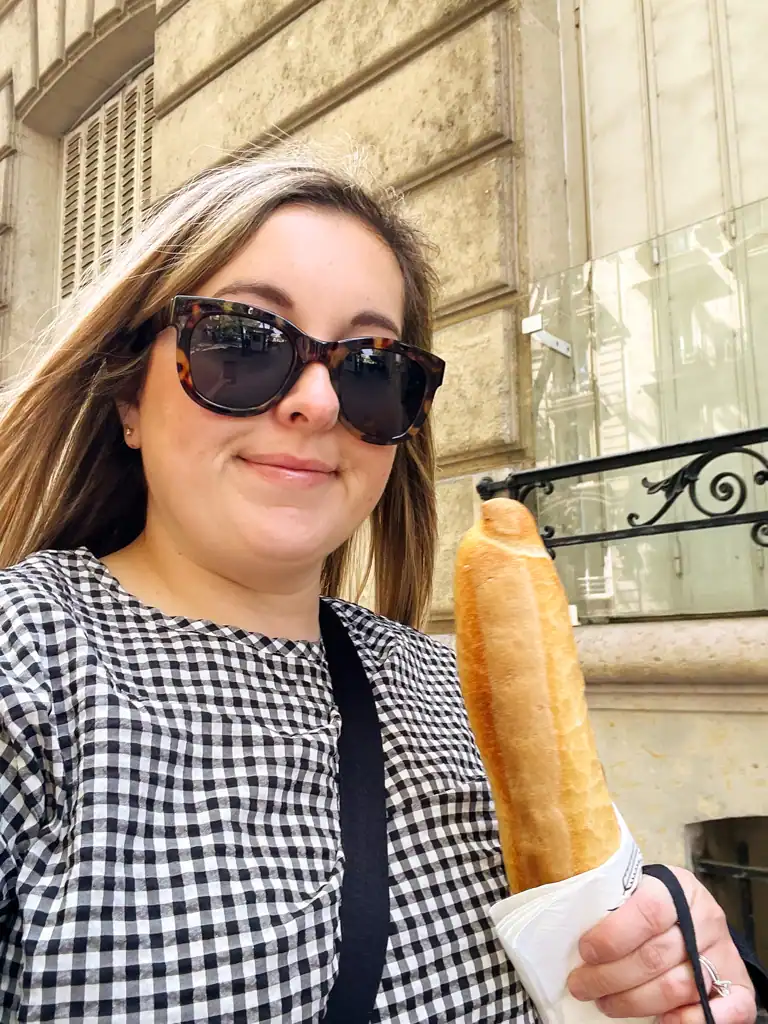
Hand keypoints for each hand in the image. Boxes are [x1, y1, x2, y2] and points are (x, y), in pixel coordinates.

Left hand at [567, 866, 755, 1023]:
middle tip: (581, 985)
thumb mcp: (637, 891)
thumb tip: (572, 937)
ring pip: (677, 986)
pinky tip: (663, 1021)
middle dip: (610, 977)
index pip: (648, 910)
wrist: (696, 916)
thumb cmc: (654, 905)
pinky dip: (692, 1020)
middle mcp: (705, 919)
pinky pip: (728, 1009)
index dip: (613, 936)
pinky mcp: (739, 983)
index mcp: (676, 888)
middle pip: (655, 956)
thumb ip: (615, 907)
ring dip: (634, 1002)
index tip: (585, 952)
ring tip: (604, 1002)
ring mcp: (722, 952)